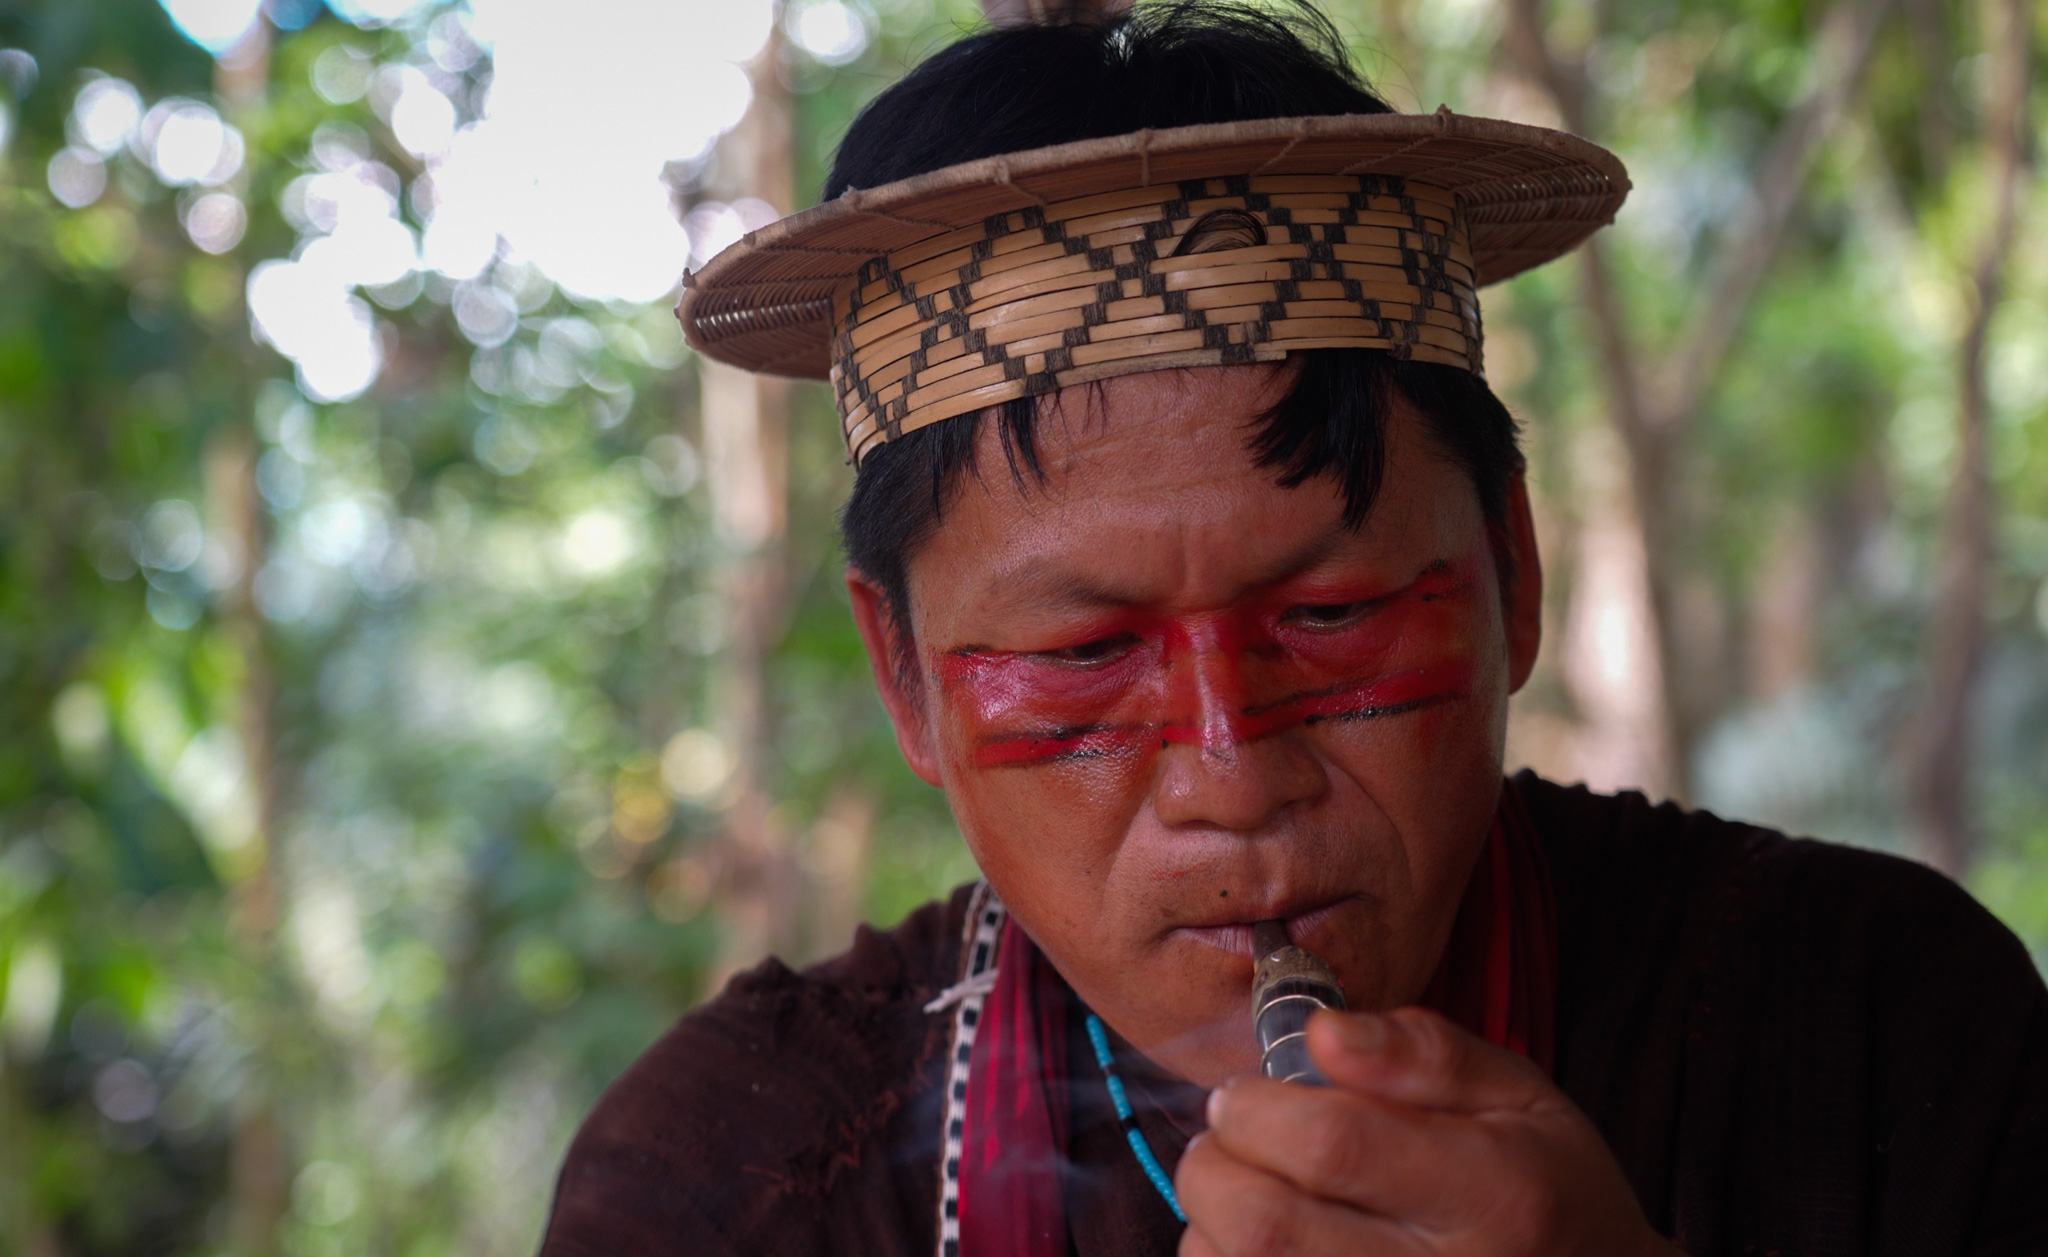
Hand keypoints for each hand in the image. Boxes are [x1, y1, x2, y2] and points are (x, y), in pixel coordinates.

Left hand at [1175, 1007, 1680, 1256]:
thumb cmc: (1545, 1190)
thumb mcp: (1520, 1097)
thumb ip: (1422, 1053)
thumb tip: (1322, 1033)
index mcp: (1495, 1197)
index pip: (1334, 1146)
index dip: (1260, 1108)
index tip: (1246, 1093)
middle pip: (1264, 1226)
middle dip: (1215, 1163)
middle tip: (1232, 1138)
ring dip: (1213, 1224)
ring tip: (1253, 1194)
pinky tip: (1267, 1247)